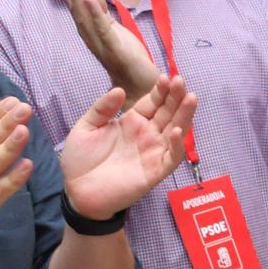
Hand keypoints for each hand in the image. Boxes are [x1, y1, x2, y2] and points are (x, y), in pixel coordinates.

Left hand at [58, 75, 195, 217]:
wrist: (76, 191)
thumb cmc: (80, 160)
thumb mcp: (85, 127)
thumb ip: (102, 108)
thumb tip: (119, 90)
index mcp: (131, 122)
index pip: (152, 103)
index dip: (160, 90)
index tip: (166, 77)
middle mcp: (147, 135)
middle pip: (168, 113)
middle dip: (176, 97)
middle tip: (181, 80)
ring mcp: (153, 152)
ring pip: (176, 131)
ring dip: (184, 115)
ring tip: (190, 98)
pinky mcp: (155, 171)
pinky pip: (171, 158)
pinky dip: (177, 146)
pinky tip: (177, 132)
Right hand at [62, 0, 159, 96]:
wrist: (142, 89)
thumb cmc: (128, 60)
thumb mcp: (115, 32)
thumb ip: (102, 15)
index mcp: (93, 31)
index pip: (79, 3)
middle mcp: (92, 38)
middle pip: (77, 7)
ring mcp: (102, 45)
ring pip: (85, 17)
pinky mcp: (115, 52)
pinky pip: (103, 30)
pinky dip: (95, 14)